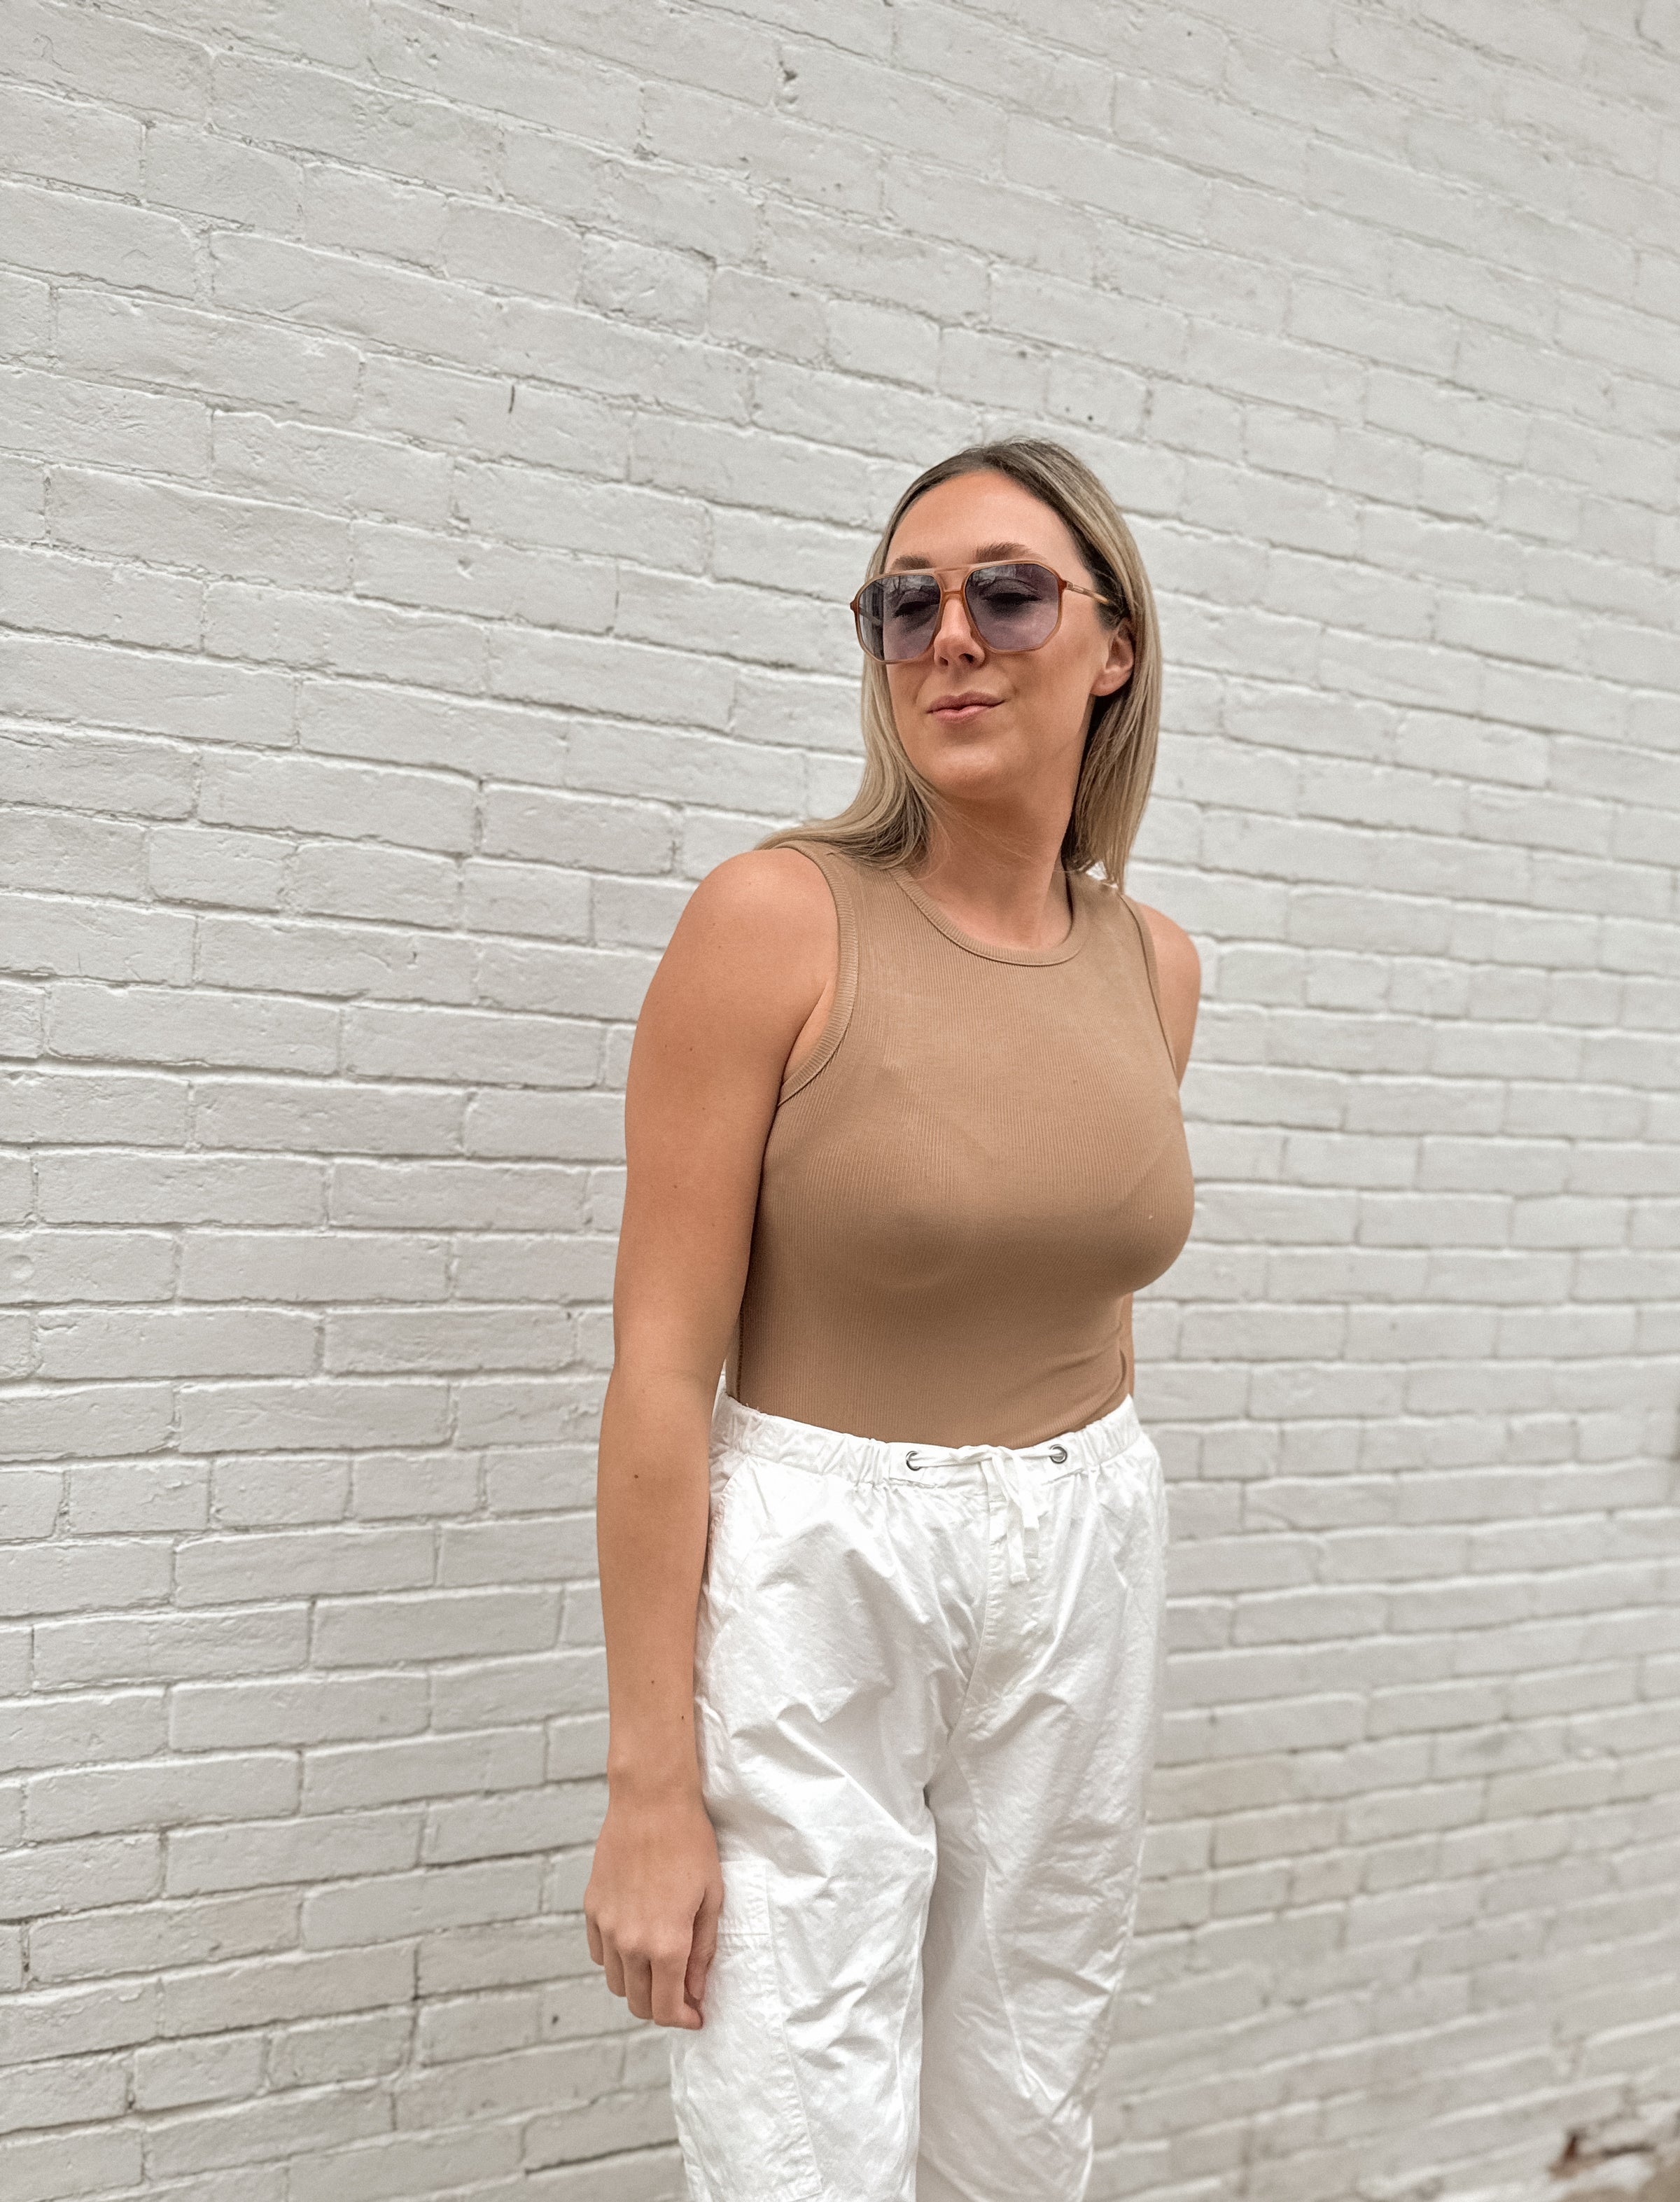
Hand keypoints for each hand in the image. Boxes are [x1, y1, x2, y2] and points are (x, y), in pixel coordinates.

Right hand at [584, 1785, 723, 2028]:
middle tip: (680, 1995)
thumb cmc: (690, 1844)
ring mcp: (606, 1926)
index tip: (695, 2016)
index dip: (682, 2020)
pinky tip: (635, 1943)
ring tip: (659, 1967)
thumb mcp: (711, 1898)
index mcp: (666, 1944)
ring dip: (638, 1986)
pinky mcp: (592, 1908)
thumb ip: (702, 1951)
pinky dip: (617, 1960)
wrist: (651, 1802)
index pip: (665, 2009)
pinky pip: (600, 1953)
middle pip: (638, 2003)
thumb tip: (696, 1991)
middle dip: (661, 2008)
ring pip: (616, 1982)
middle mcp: (630, 1942)